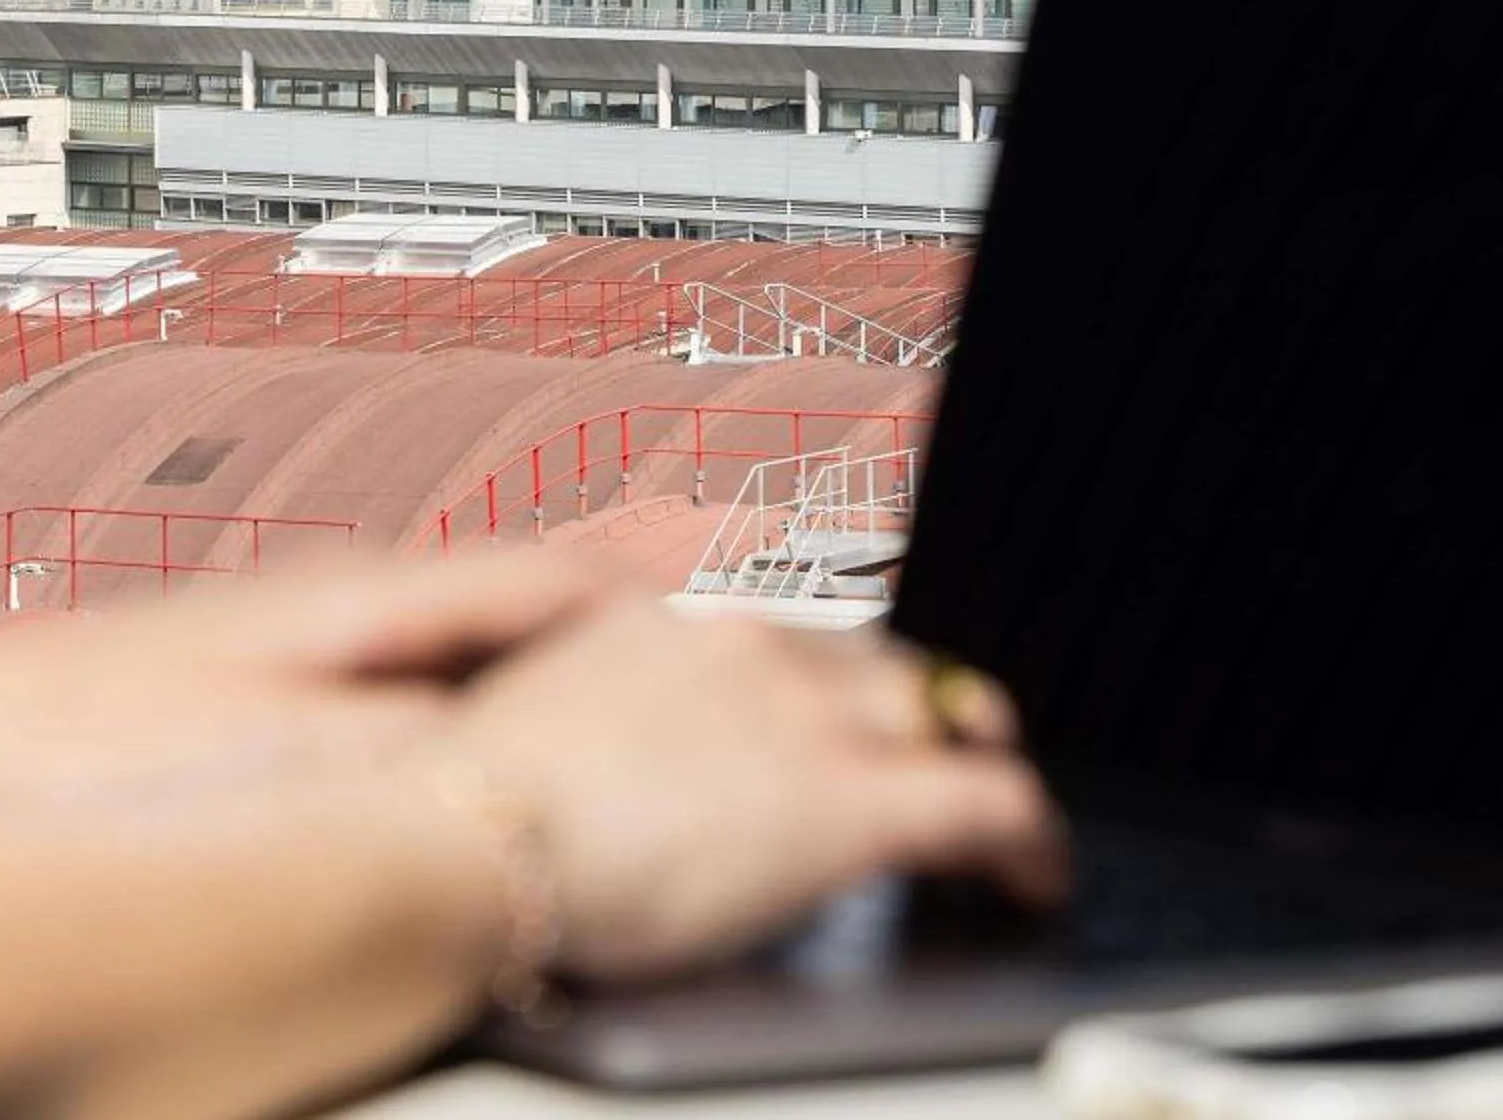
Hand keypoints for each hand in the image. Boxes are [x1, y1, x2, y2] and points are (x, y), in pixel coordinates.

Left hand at [0, 549, 630, 810]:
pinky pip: (397, 669)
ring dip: (529, 659)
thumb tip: (526, 745)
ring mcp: (284, 633)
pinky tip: (454, 738)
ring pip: (450, 635)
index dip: (639, 600)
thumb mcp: (280, 762)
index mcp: (361, 599)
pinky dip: (457, 693)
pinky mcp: (238, 680)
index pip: (542, 579)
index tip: (712, 605)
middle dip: (599, 621)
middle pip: (506, 596)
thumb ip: (418, 746)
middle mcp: (331, 598)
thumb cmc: (80, 755)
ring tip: (598, 687)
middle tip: (685, 641)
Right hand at [448, 599, 1065, 980]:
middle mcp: (758, 651)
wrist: (466, 831)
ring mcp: (810, 718)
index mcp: (681, 627)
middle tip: (962, 754)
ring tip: (1008, 827)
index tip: (866, 719)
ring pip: (944, 722)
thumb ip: (601, 726)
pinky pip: (984, 805)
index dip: (853, 687)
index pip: (804, 643)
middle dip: (934, 713)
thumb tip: (610, 770)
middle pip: (888, 669)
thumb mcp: (542, 733)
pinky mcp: (851, 799)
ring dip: (980, 768)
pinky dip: (1027, 838)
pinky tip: (1036, 876)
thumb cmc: (468, 809)